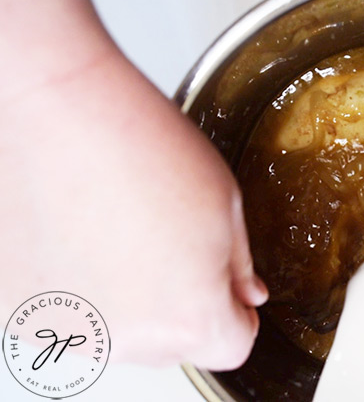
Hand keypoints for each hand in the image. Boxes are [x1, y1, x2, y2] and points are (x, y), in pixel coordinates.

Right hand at [0, 0, 266, 369]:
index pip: (233, 346)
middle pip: (175, 345)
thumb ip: (238, 266)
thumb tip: (246, 295)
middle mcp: (128, 340)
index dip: (237, 315)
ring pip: (123, 333)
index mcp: (189, 317)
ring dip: (130, 301)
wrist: (58, 110)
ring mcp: (71, 327)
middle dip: (183, 305)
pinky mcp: (25, 311)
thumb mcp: (225, 205)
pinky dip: (83, 290)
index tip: (230, 293)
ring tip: (119, 234)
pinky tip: (81, 238)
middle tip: (169, 244)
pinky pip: (75, 315)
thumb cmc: (140, 147)